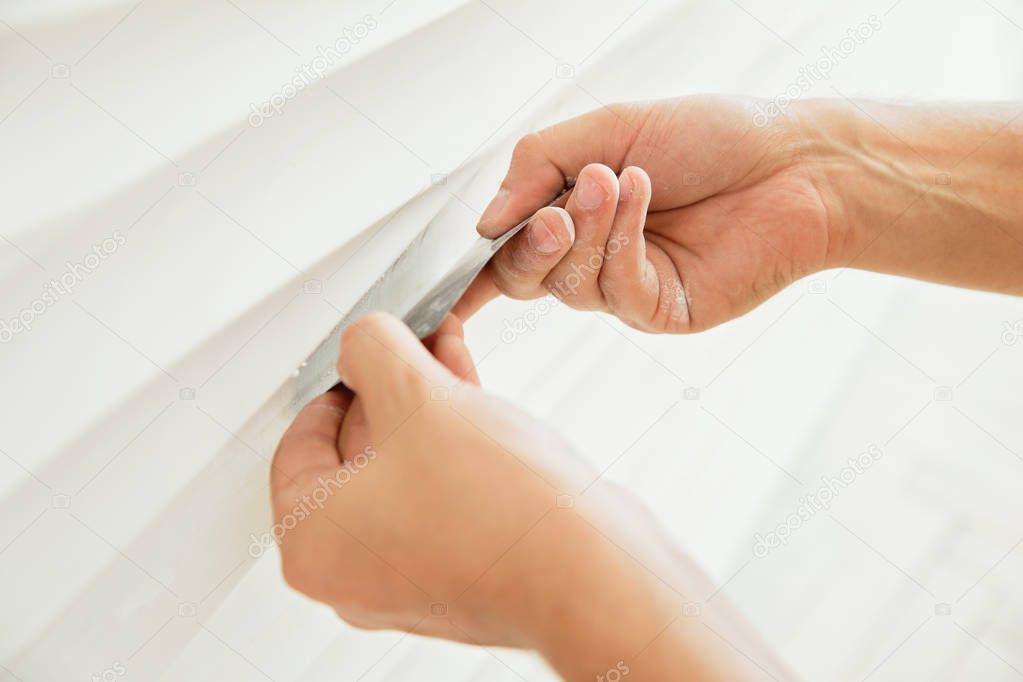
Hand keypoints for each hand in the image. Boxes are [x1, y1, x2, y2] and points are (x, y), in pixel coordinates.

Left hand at [271, 312, 786, 678]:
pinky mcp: (461, 572)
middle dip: (393, 387)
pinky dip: (453, 447)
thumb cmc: (502, 513)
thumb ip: (372, 350)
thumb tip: (362, 341)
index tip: (365, 354)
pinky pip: (440, 495)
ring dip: (428, 407)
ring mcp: (409, 577)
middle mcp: (353, 572)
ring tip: (453, 358)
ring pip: (404, 470)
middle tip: (417, 343)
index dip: (336, 380)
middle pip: (355, 455)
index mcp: (314, 544)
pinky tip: (478, 398)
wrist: (592, 574)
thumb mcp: (418, 395)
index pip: (298, 443)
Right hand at [455, 96, 834, 331]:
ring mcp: (625, 290)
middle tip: (556, 208)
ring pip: (568, 284)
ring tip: (617, 179)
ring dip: (588, 228)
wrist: (792, 161)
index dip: (467, 272)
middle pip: (523, 277)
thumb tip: (487, 218)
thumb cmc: (710, 138)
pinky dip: (622, 240)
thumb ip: (537, 165)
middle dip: (530, 244)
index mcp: (570, 214)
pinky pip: (617, 291)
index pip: (503, 251)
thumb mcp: (608, 128)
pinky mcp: (661, 311)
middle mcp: (591, 258)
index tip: (440, 282)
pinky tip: (644, 197)